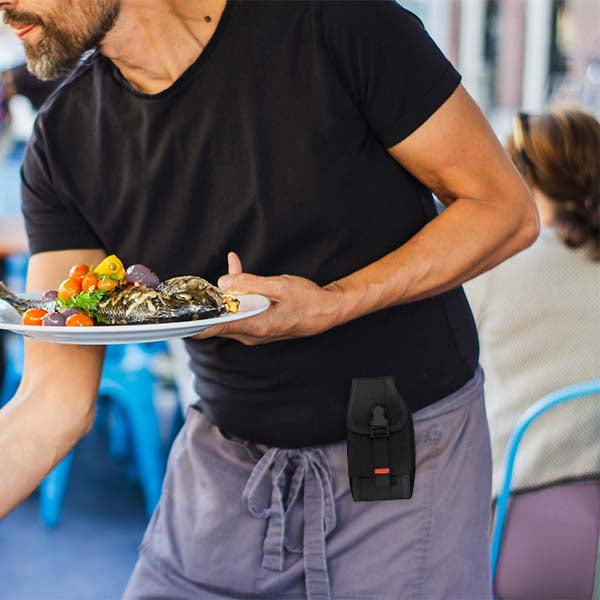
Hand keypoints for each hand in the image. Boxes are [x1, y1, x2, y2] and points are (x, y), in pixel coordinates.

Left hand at [193, 252, 343, 344]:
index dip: (191, 324)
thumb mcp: (279, 287)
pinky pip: (242, 308)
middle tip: (192, 285)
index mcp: (253, 326)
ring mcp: (254, 329)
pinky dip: (238, 291)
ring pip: (229, 311)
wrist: (327, 311)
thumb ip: (250, 284)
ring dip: (225, 292)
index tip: (174, 319)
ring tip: (231, 266)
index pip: (213, 329)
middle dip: (206, 302)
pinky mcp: (259, 322)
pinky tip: (237, 268)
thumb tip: (223, 283)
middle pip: (218, 319)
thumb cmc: (307, 301)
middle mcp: (250, 332)